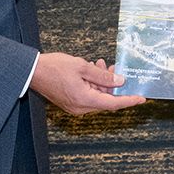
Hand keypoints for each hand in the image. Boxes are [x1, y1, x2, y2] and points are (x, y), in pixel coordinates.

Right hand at [30, 51, 145, 113]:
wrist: (32, 71)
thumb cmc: (54, 67)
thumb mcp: (82, 67)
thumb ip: (102, 76)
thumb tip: (119, 82)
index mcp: (85, 100)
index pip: (113, 103)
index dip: (129, 100)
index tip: (141, 99)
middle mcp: (80, 108)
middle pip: (105, 100)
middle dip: (112, 85)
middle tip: (114, 69)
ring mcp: (74, 107)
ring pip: (97, 97)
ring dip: (101, 83)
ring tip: (100, 65)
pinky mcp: (70, 103)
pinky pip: (88, 96)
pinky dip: (93, 85)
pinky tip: (92, 71)